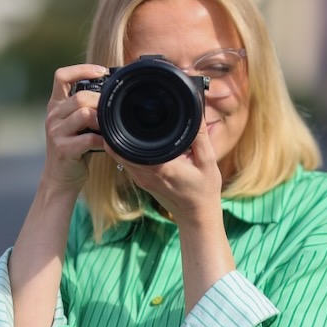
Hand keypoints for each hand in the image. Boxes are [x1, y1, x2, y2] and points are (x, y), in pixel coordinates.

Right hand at [41, 64, 106, 193]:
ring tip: (110, 126)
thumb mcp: (77, 125)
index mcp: (56, 106)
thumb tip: (111, 93)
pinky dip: (103, 139)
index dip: (81, 69)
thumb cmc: (74, 149)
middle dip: (100, 101)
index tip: (102, 72)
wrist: (60, 178)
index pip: (61, 76)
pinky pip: (88, 138)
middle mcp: (53, 116)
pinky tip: (107, 143)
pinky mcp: (63, 148)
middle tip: (113, 109)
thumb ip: (86, 108)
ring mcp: (56, 132)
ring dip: (103, 120)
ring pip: (84, 114)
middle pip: (79, 97)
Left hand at [109, 119, 223, 227]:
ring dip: (120, 139)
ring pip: (119, 155)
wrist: (197, 215)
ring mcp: (140, 179)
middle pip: (118, 148)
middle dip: (118, 129)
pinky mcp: (140, 181)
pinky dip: (126, 149)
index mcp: (161, 167)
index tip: (125, 111)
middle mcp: (145, 174)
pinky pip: (126, 161)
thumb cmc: (204, 190)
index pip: (131, 145)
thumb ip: (200, 136)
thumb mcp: (208, 161)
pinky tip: (136, 138)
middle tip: (123, 112)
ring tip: (127, 121)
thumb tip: (195, 112)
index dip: (124, 127)